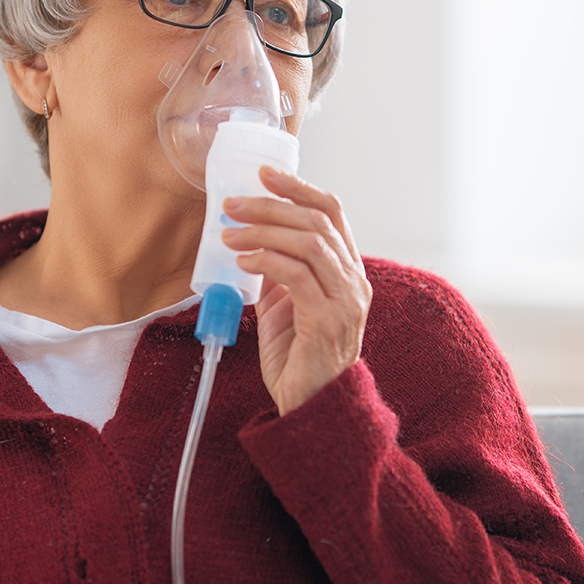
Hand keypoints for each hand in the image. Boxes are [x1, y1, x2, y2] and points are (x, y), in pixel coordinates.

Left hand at [221, 167, 371, 414]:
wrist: (312, 410)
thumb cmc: (299, 360)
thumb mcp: (286, 306)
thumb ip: (278, 274)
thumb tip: (251, 241)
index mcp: (348, 272)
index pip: (332, 213)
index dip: (299, 188)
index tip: (265, 174)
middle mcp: (354, 281)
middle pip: (316, 222)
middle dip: (271, 205)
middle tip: (233, 204)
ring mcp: (346, 301)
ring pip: (308, 243)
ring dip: (262, 231)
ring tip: (228, 232)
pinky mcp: (327, 320)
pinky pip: (295, 275)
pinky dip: (265, 259)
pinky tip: (242, 259)